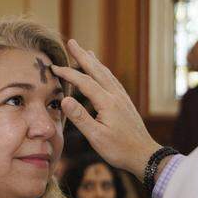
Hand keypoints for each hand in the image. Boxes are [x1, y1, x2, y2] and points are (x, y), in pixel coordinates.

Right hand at [52, 39, 161, 175]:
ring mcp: (122, 98)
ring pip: (106, 74)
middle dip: (83, 56)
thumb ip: (80, 117)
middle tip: (72, 42)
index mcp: (107, 102)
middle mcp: (116, 96)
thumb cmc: (119, 149)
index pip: (84, 82)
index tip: (53, 67)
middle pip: (97, 70)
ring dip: (94, 61)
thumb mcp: (96, 137)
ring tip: (86, 51)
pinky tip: (103, 72)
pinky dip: (104, 71)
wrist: (144, 155)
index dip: (68, 73)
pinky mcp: (126, 103)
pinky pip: (113, 80)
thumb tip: (64, 99)